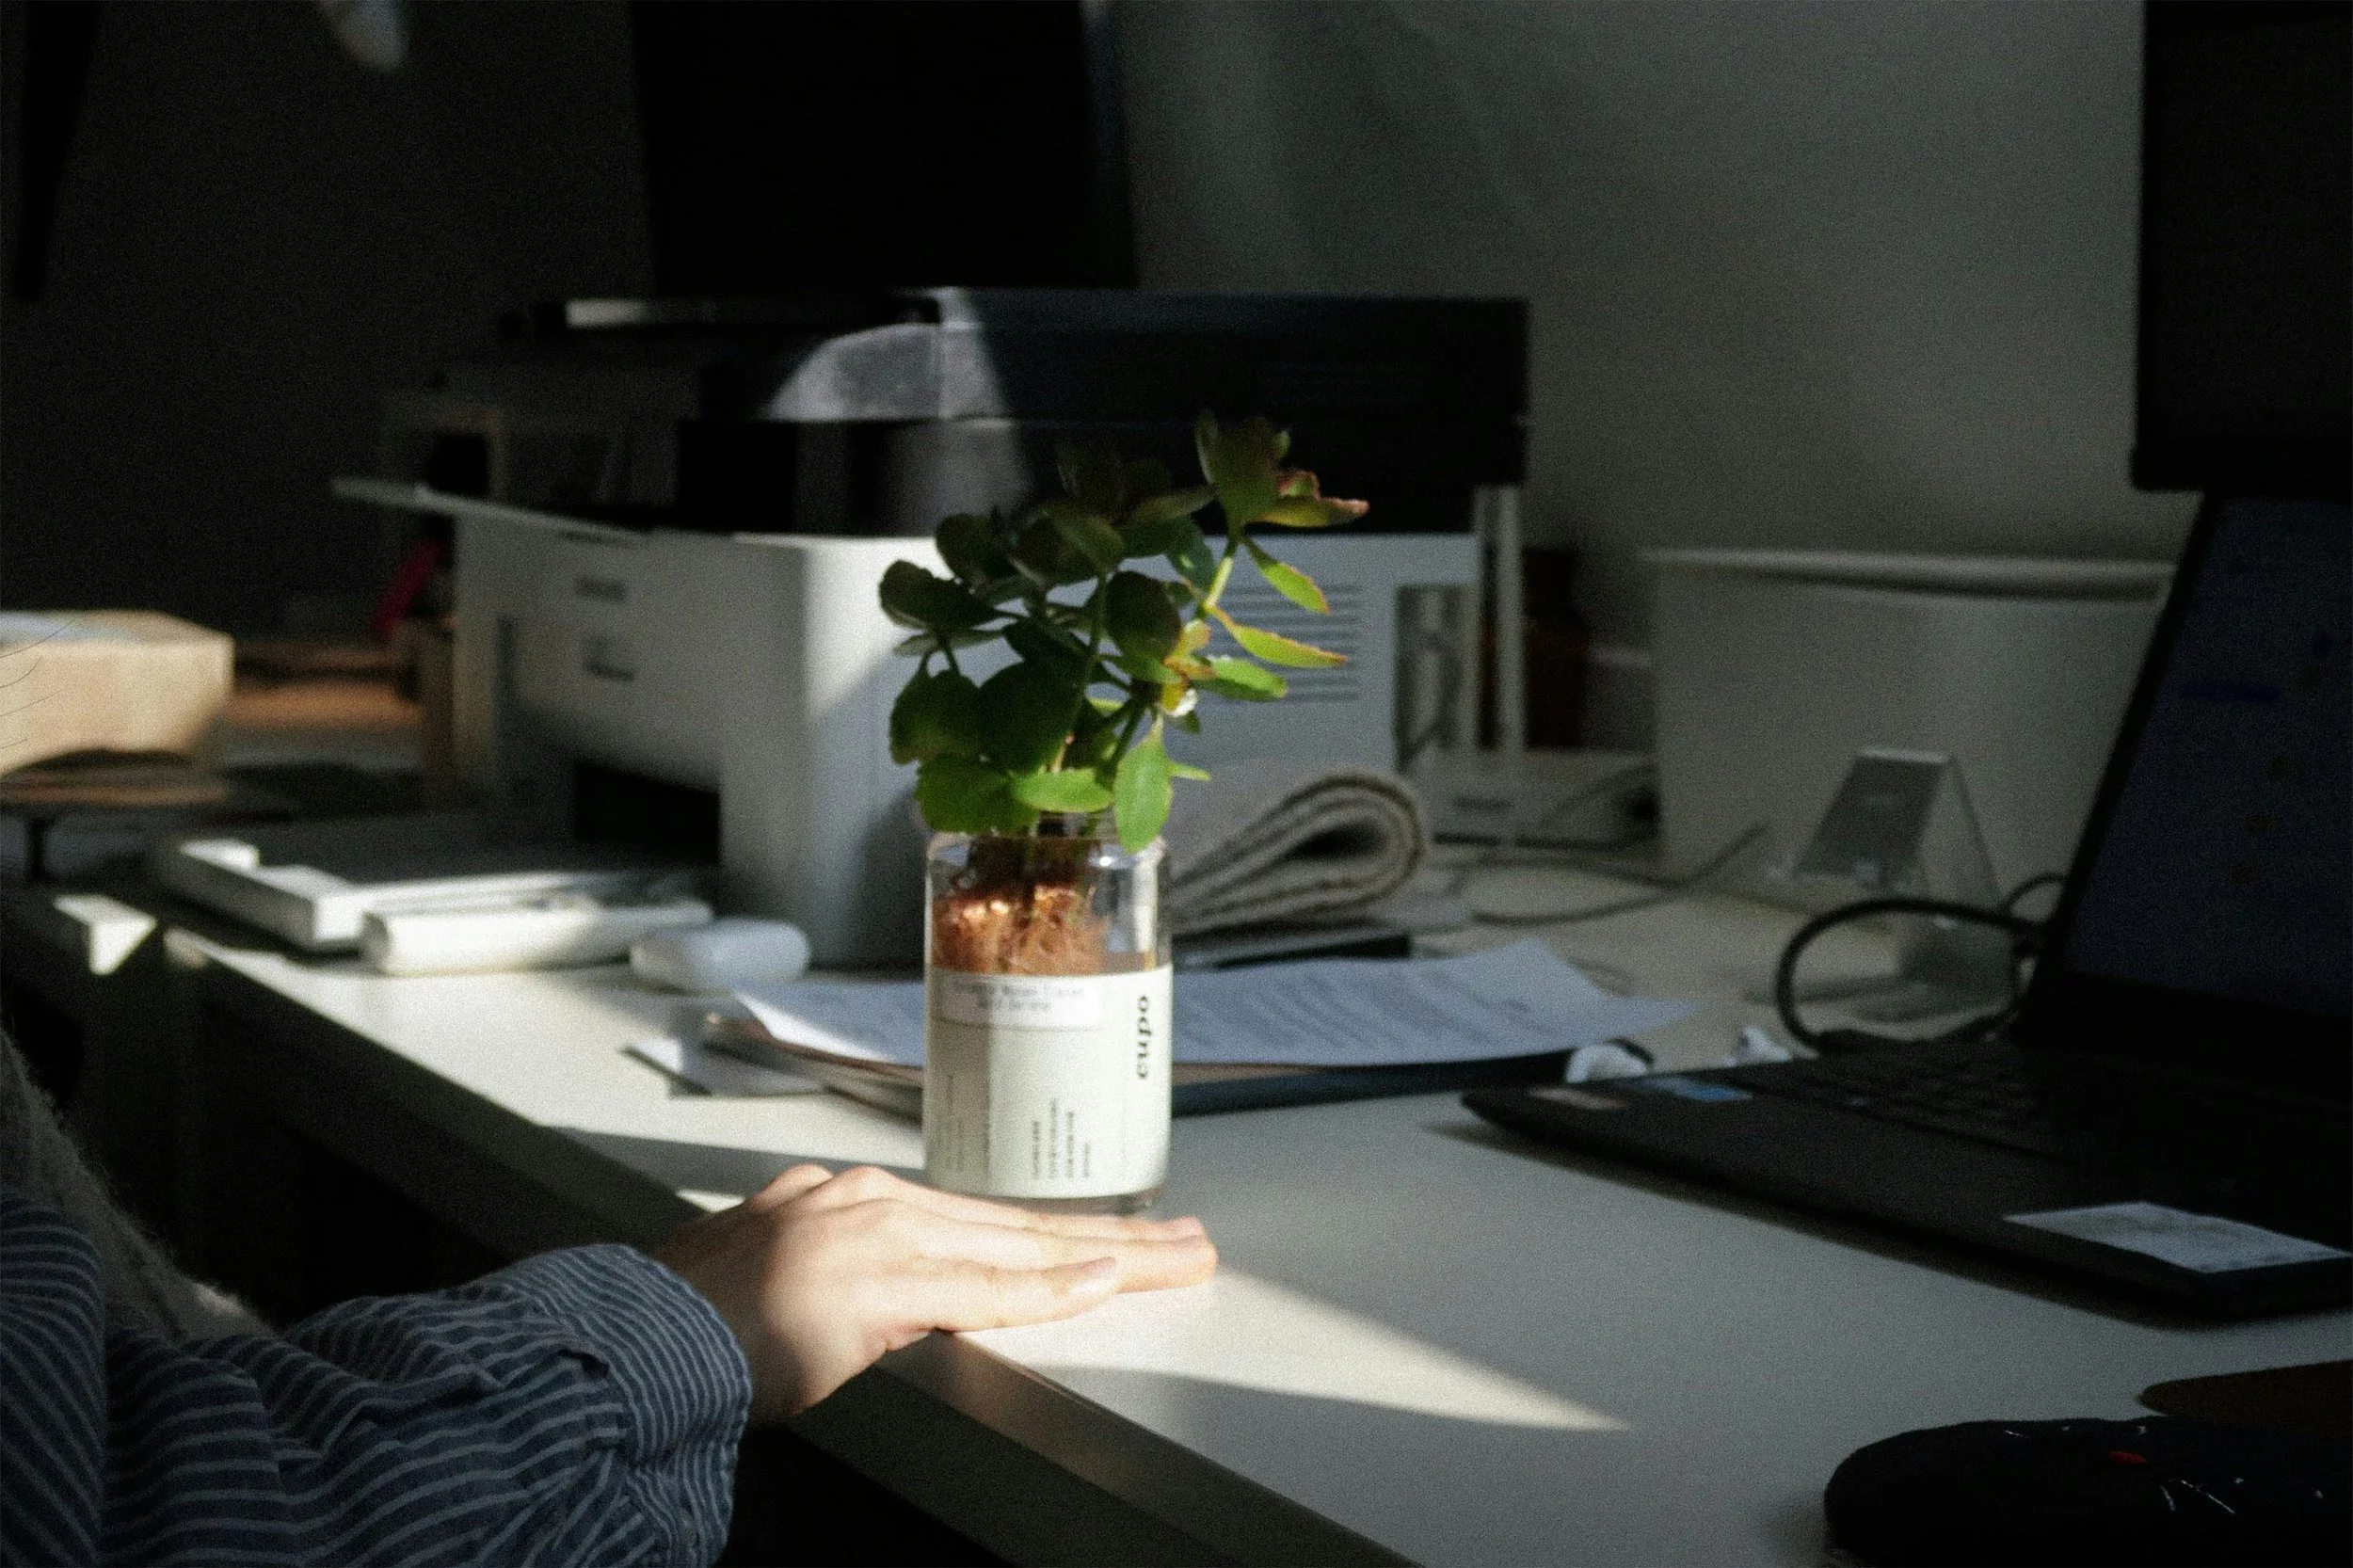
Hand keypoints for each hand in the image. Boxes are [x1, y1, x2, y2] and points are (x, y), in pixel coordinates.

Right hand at [653, 1164, 1215, 1419]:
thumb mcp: (776, 1288)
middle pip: (1018, 1224)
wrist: (626, 1339)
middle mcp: (869, 1200)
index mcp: (847, 1201)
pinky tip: (1104, 1284)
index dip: (1058, 1235)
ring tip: (1179, 1259)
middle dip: (1113, 1237)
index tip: (1120, 1244)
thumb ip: (839, 1286)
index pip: (981, 1222)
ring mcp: (874, 1232)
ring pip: (1019, 1246)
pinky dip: (1048, 1289)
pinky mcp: (872, 1279)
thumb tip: (867, 1308)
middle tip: (1189, 1243)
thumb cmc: (684, 1329)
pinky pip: (981, 1289)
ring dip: (1111, 1256)